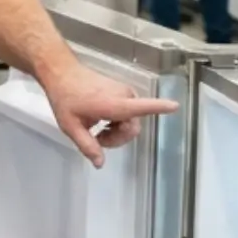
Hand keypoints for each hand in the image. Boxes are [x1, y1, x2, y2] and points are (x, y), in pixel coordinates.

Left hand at [40, 62, 178, 167]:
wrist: (62, 73)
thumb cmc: (65, 98)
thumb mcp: (70, 126)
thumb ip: (87, 145)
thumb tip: (100, 164)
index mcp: (114, 104)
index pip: (140, 106)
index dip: (159, 107)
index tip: (174, 106)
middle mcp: (125, 96)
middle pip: (132, 127)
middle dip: (117, 138)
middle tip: (97, 139)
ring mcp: (125, 92)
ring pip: (131, 121)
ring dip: (117, 131)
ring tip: (97, 130)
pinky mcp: (124, 91)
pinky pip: (129, 113)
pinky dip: (118, 121)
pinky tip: (102, 121)